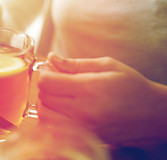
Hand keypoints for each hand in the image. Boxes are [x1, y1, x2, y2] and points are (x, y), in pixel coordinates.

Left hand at [37, 53, 166, 143]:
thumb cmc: (131, 86)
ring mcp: (82, 127)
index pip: (46, 82)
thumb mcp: (106, 65)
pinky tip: (63, 109)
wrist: (152, 114)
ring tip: (59, 94)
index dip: (45, 73)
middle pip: (43, 98)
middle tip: (56, 79)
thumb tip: (52, 58)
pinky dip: (52, 118)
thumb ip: (74, 64)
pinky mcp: (84, 137)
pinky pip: (55, 129)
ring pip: (45, 115)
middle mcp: (83, 111)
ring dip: (46, 102)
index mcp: (88, 89)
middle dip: (45, 86)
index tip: (52, 69)